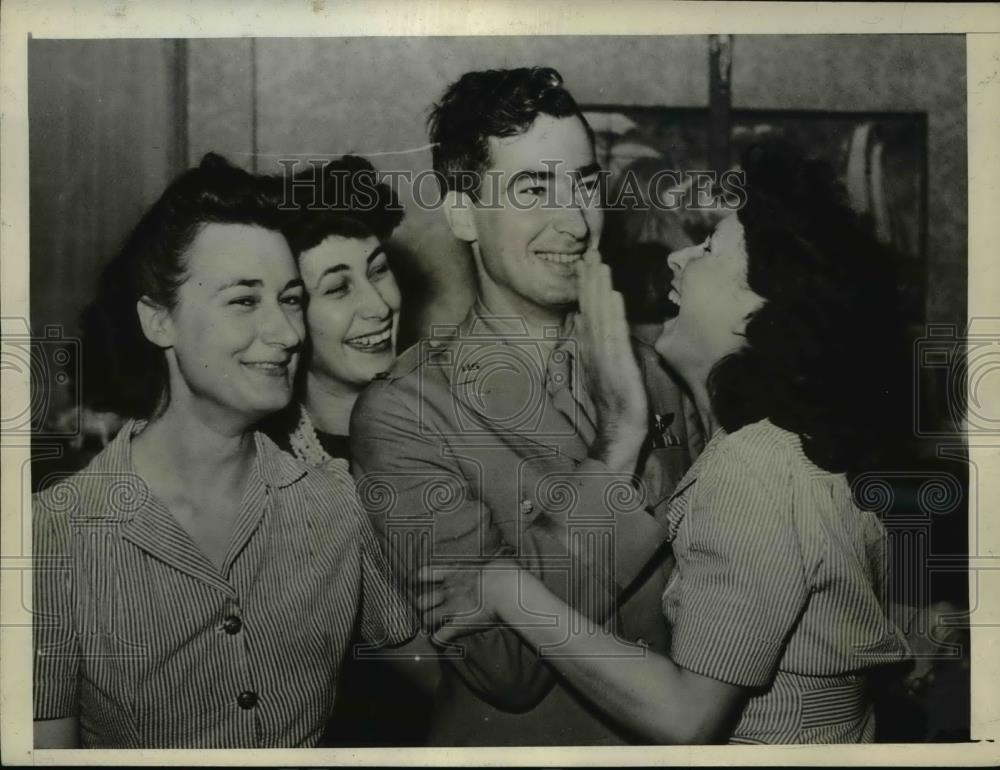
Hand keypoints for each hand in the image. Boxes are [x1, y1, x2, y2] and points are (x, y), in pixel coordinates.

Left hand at [416, 560, 522, 644]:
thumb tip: (500, 565)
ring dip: (431, 624)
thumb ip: (487, 567)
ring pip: (426, 619)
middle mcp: (448, 591)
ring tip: (438, 627)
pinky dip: (440, 641)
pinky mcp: (458, 625)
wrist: (505, 587)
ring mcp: (451, 608)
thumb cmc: (504, 572)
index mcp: (454, 573)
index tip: (419, 583)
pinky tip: (445, 640)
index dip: (419, 580)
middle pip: (421, 600)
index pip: (423, 574)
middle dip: (425, 607)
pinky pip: (439, 638)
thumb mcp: (492, 563)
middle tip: (434, 610)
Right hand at [575, 250, 648, 471]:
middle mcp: (595, 349)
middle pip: (590, 308)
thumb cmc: (615, 403)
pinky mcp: (618, 365)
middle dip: (589, 280)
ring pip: (599, 316)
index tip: (585, 263)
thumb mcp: (603, 368)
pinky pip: (614, 334)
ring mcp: (605, 356)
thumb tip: (583, 320)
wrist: (620, 431)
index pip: (587, 311)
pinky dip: (612, 314)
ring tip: (598, 264)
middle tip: (589, 252)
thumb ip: (594, 345)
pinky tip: (612, 295)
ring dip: (598, 289)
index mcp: (592, 349)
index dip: (586, 287)